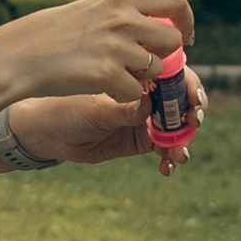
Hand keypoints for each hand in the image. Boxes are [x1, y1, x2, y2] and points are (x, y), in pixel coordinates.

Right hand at [0, 0, 193, 113]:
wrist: (20, 55)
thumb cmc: (54, 34)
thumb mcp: (93, 10)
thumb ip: (125, 14)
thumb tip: (159, 24)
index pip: (176, 0)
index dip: (186, 21)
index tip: (183, 37)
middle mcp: (122, 18)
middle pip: (173, 39)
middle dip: (167, 56)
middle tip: (149, 65)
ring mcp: (116, 47)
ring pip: (156, 68)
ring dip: (142, 77)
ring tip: (114, 74)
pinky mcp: (107, 75)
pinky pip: (136, 91)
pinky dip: (124, 94)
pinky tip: (102, 87)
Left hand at [0, 64, 205, 170]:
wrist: (47, 130)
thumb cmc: (66, 105)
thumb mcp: (96, 107)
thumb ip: (125, 110)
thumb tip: (151, 105)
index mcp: (137, 72)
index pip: (174, 74)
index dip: (189, 86)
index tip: (192, 99)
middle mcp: (146, 92)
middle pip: (183, 101)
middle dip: (193, 113)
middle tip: (191, 123)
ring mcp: (145, 117)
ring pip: (177, 127)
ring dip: (184, 141)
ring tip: (179, 156)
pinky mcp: (140, 140)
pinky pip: (164, 149)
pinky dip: (170, 158)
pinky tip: (167, 168)